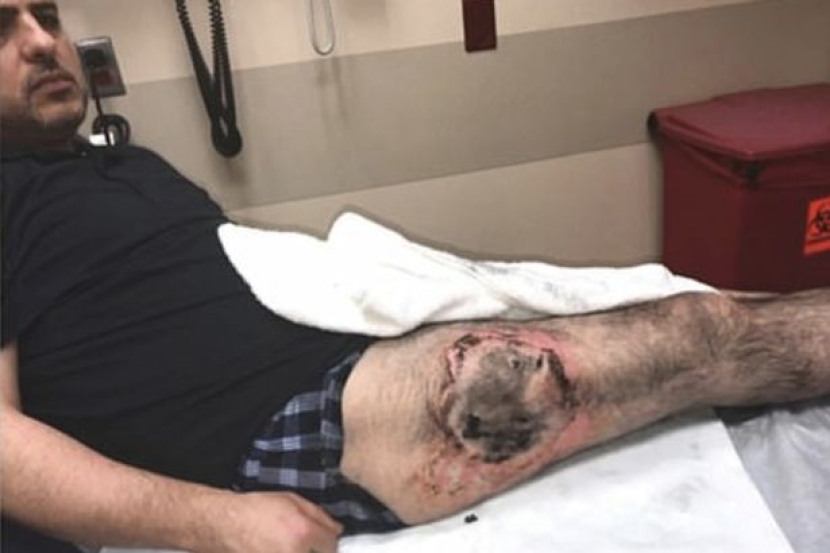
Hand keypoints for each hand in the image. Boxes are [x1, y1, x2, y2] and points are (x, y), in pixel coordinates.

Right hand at [194, 491, 342, 552]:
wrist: (226, 525)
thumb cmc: (257, 509)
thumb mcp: (292, 501)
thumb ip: (319, 516)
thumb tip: (337, 530)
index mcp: (303, 532)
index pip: (331, 545)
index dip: (328, 540)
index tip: (321, 538)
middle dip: (316, 550)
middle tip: (304, 543)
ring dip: (302, 552)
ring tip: (287, 544)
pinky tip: (277, 547)